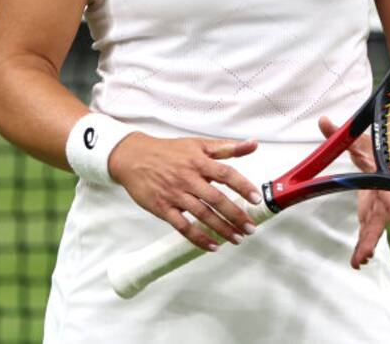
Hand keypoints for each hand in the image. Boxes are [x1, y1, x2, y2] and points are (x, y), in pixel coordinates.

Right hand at [108, 133, 261, 251]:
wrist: (133, 157)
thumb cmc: (168, 151)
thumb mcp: (197, 144)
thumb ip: (227, 147)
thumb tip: (253, 144)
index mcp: (198, 161)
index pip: (226, 174)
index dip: (242, 186)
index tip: (256, 198)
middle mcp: (188, 178)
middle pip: (216, 199)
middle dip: (235, 215)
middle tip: (250, 228)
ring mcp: (174, 194)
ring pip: (202, 215)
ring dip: (221, 229)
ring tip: (237, 238)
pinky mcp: (162, 208)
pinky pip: (182, 226)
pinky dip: (198, 238)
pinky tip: (212, 246)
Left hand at [318, 115, 389, 269]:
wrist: (382, 154)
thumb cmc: (371, 146)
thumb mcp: (356, 138)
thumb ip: (340, 133)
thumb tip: (323, 120)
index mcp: (382, 177)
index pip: (389, 194)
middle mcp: (382, 194)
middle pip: (379, 219)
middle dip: (373, 237)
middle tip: (365, 255)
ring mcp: (376, 205)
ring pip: (373, 229)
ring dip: (367, 245)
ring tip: (358, 263)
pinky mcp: (370, 211)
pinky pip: (367, 230)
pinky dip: (363, 244)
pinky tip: (357, 261)